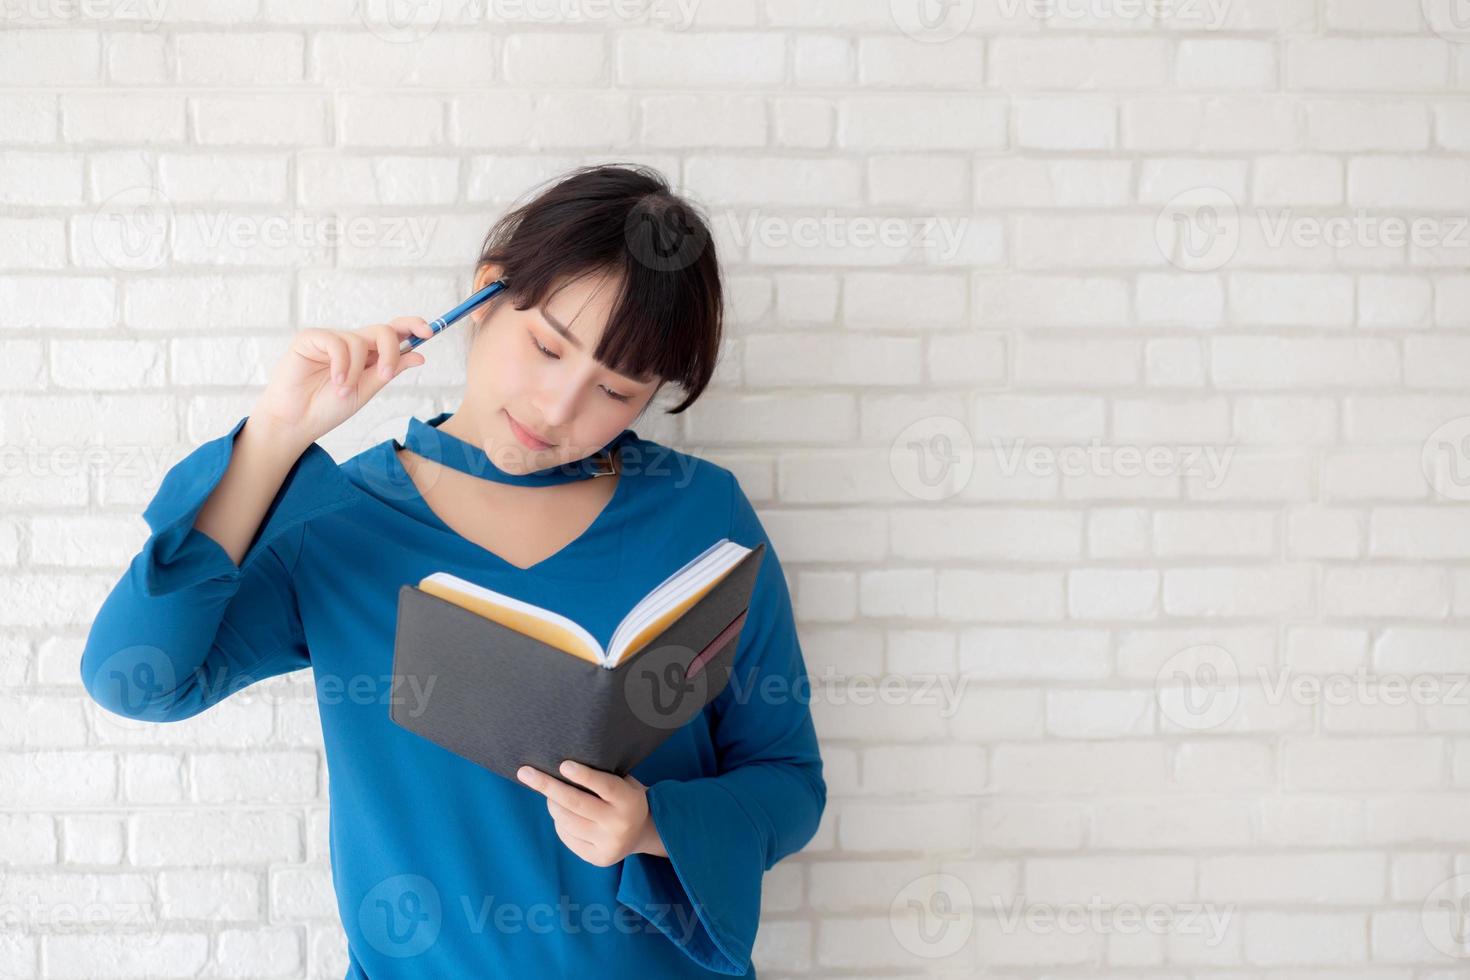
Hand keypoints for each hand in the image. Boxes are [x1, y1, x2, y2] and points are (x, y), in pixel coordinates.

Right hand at [248, 318, 436, 447]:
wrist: (297, 422)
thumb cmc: (328, 408)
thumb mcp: (367, 391)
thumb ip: (389, 371)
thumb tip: (420, 355)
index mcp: (366, 355)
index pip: (392, 333)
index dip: (412, 326)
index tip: (429, 332)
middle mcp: (350, 344)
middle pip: (383, 330)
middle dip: (391, 351)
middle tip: (386, 376)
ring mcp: (330, 339)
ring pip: (359, 340)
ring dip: (356, 371)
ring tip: (342, 391)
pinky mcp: (309, 338)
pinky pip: (336, 342)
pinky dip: (341, 365)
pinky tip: (335, 382)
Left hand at [516, 760, 666, 865]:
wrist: (641, 832)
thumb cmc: (624, 797)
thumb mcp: (623, 782)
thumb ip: (602, 776)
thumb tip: (562, 766)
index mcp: (629, 800)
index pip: (605, 786)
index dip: (584, 776)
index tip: (562, 765)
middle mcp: (620, 824)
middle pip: (576, 804)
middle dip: (548, 786)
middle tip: (525, 772)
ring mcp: (608, 844)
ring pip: (566, 821)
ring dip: (552, 804)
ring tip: (549, 794)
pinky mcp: (597, 858)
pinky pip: (567, 836)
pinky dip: (559, 821)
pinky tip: (561, 813)